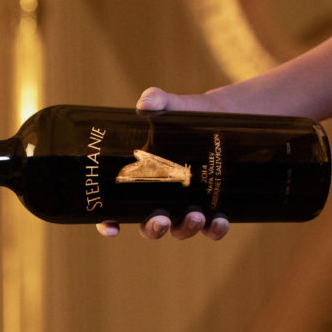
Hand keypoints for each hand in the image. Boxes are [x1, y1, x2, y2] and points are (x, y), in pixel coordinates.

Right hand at [95, 87, 233, 240]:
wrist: (223, 118)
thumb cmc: (185, 115)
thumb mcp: (170, 106)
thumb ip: (156, 101)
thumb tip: (145, 103)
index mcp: (139, 182)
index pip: (116, 210)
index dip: (108, 223)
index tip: (112, 228)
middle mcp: (161, 200)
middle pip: (150, 226)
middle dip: (154, 228)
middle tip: (162, 220)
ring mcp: (187, 206)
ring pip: (181, 230)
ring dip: (186, 229)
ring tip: (196, 215)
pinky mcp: (213, 206)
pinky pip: (212, 228)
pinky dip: (215, 229)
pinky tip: (220, 219)